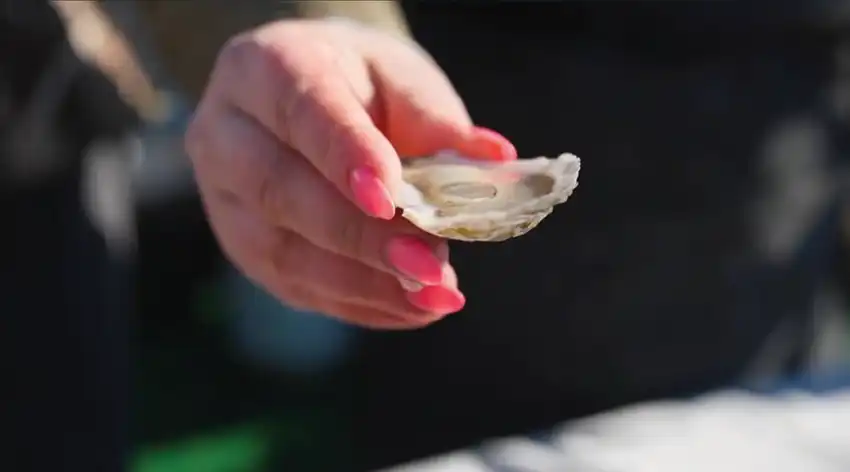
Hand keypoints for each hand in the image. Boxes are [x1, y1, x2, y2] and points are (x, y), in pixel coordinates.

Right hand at [185, 19, 514, 328]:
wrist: (303, 100)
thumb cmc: (357, 83)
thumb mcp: (398, 77)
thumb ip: (436, 119)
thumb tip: (491, 161)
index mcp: (264, 68)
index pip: (299, 111)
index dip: (343, 156)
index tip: (391, 197)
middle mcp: (226, 134)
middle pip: (280, 190)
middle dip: (360, 237)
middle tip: (429, 265)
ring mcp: (224, 199)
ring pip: (281, 251)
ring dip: (363, 283)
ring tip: (431, 298)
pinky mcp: (244, 248)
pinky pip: (294, 286)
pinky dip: (358, 303)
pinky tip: (409, 308)